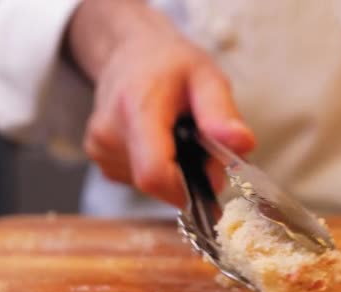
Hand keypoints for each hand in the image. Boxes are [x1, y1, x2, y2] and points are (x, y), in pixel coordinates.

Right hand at [67, 0, 254, 207]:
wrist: (129, 52)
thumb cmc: (170, 63)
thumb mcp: (207, 76)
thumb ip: (222, 112)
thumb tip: (242, 145)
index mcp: (137, 108)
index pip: (154, 174)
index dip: (186, 190)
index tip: (211, 180)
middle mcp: (110, 132)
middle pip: (155, 182)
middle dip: (186, 176)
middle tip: (200, 145)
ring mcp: (99, 146)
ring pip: (146, 183)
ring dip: (172, 169)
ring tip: (177, 135)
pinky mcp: (98, 156)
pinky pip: (135, 178)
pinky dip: (155, 166)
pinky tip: (159, 139)